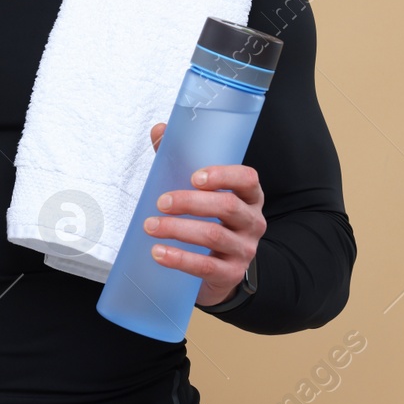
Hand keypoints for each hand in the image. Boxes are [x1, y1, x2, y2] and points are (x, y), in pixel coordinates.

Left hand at [142, 122, 265, 307]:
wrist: (222, 269)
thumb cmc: (210, 221)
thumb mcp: (201, 192)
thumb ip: (181, 159)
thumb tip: (159, 130)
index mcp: (249, 197)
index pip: (248, 179)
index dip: (224, 175)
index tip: (195, 176)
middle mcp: (253, 221)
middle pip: (227, 207)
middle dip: (190, 202)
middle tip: (160, 201)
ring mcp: (244, 249)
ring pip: (213, 235)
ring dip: (177, 229)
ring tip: (150, 226)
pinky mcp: (230, 273)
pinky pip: (205, 266)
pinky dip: (179, 259)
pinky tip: (158, 253)